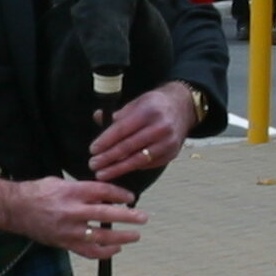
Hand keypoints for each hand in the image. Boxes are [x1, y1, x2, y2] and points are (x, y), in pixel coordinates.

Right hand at [0, 172, 143, 256]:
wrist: (14, 209)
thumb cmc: (36, 192)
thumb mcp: (60, 182)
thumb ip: (82, 189)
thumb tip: (104, 194)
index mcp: (71, 192)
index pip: (103, 192)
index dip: (120, 194)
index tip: (131, 197)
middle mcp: (72, 211)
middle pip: (106, 214)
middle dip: (128, 216)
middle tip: (143, 217)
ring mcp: (69, 230)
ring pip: (101, 236)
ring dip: (121, 237)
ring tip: (135, 235)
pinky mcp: (65, 243)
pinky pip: (89, 252)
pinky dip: (104, 252)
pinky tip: (116, 249)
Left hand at [85, 80, 200, 182]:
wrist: (183, 108)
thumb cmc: (155, 105)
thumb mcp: (137, 102)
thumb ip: (118, 114)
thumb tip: (98, 118)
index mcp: (148, 111)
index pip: (122, 129)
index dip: (106, 141)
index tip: (93, 150)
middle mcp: (160, 127)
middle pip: (129, 146)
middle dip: (108, 158)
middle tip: (93, 165)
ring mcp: (168, 142)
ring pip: (138, 159)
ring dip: (118, 168)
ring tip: (102, 173)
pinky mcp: (171, 154)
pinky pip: (148, 164)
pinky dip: (132, 168)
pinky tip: (119, 171)